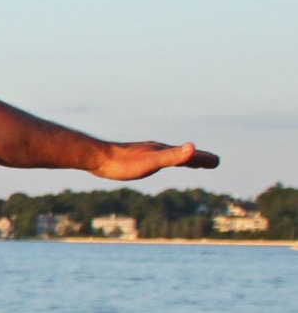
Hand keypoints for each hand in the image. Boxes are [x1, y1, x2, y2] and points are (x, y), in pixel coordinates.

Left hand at [92, 141, 217, 180]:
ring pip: (167, 156)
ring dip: (182, 159)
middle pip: (181, 154)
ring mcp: (143, 153)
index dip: (203, 159)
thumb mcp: (152, 162)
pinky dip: (162, 161)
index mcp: (162, 151)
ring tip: (189, 162)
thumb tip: (193, 148)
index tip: (217, 162)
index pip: (188, 155)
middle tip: (211, 162)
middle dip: (197, 159)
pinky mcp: (131, 158)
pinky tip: (154, 164)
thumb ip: (173, 156)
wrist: (96, 157)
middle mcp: (154, 149)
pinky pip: (153, 159)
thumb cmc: (123, 163)